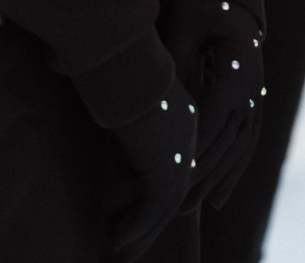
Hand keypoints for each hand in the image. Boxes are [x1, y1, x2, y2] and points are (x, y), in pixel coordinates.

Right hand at [105, 74, 195, 260]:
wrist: (125, 61)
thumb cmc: (119, 71)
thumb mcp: (130, 105)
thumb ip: (131, 128)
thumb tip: (117, 145)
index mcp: (186, 122)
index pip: (175, 170)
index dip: (156, 198)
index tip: (136, 217)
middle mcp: (189, 140)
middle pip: (172, 194)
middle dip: (150, 224)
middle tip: (130, 245)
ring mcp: (180, 154)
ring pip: (163, 207)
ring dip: (140, 234)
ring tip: (119, 251)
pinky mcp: (165, 166)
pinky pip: (150, 208)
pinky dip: (134, 228)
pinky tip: (115, 240)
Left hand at [159, 0, 263, 211]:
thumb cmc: (198, 3)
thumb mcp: (183, 28)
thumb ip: (179, 66)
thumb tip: (172, 105)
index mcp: (239, 68)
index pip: (216, 118)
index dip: (196, 149)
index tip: (173, 176)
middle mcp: (253, 86)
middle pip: (231, 140)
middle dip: (206, 175)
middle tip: (178, 205)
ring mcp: (256, 93)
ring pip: (242, 146)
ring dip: (221, 178)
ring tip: (198, 208)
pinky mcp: (250, 97)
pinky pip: (246, 139)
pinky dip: (234, 168)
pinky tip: (218, 194)